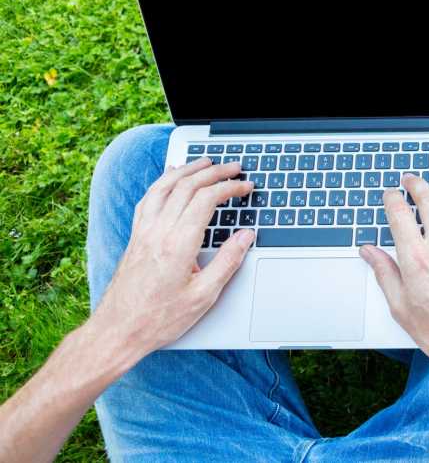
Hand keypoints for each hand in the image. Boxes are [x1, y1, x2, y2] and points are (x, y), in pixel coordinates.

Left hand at [90, 158, 255, 358]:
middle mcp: (158, 231)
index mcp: (178, 244)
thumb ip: (228, 262)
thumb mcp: (203, 296)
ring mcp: (143, 232)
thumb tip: (245, 237)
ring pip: (164, 186)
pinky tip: (169, 180)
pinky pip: (148, 199)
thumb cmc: (158, 319)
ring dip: (187, 170)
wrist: (117, 331)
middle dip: (214, 172)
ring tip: (205, 163)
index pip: (207, 200)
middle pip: (187, 186)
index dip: (230, 187)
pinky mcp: (134, 237)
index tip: (245, 186)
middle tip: (233, 168)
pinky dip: (163, 182)